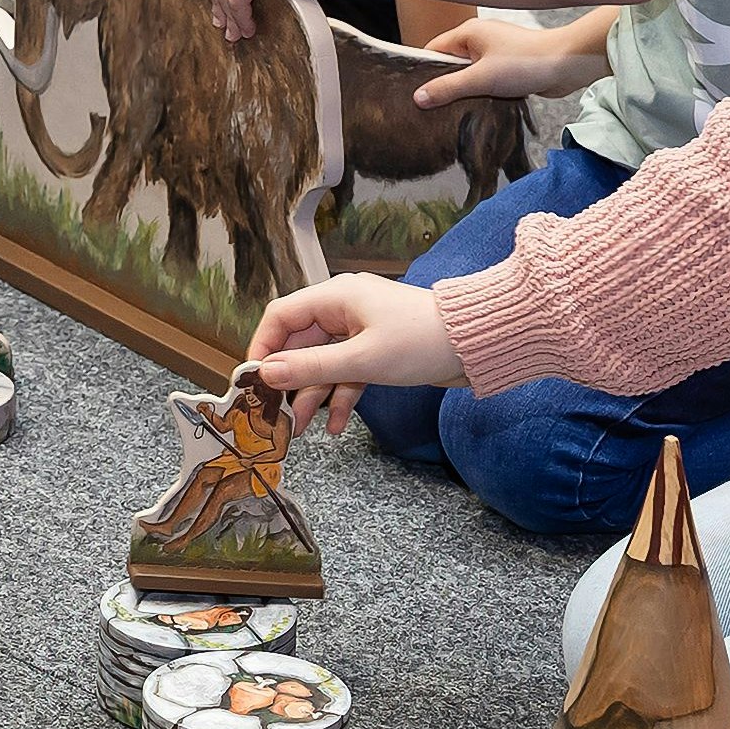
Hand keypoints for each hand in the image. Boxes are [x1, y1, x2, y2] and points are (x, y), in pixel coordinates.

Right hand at [243, 272, 467, 433]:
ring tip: (303, 431)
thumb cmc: (420, 342)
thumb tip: (266, 373)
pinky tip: (335, 424)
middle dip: (290, 382)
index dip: (262, 347)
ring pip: (325, 363)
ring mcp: (362, 330)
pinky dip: (341, 395)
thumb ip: (310, 368)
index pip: (281, 317)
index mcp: (335, 297)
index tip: (252, 381)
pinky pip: (349, 372)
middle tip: (275, 415)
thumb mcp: (361, 360)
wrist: (477, 345)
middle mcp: (344, 308)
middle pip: (301, 344)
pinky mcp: (378, 350)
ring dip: (314, 395)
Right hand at [418, 16, 594, 107]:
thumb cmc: (525, 63)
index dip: (424, 70)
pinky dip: (483, 92)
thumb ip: (448, 88)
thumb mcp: (480, 79)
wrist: (566, 65)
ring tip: (459, 108)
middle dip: (446, 83)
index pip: (434, 50)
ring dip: (467, 90)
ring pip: (470, 74)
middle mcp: (481, 39)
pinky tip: (481, 106)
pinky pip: (487, 80)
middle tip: (435, 106)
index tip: (415, 92)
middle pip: (451, 63)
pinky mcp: (509, 66)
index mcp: (469, 32)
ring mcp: (496, 52)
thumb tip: (419, 97)